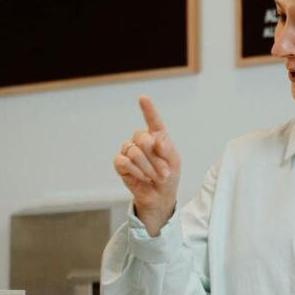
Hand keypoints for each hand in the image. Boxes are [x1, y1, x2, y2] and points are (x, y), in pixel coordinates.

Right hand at [113, 96, 180, 236]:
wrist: (159, 196)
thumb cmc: (168, 177)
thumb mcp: (174, 163)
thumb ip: (167, 149)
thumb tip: (157, 137)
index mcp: (156, 137)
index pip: (153, 121)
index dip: (148, 109)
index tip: (143, 98)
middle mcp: (141, 141)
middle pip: (143, 139)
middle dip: (155, 158)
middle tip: (164, 172)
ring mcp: (129, 151)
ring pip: (134, 152)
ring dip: (147, 167)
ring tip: (154, 177)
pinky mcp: (120, 163)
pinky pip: (124, 162)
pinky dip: (136, 171)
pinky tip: (143, 177)